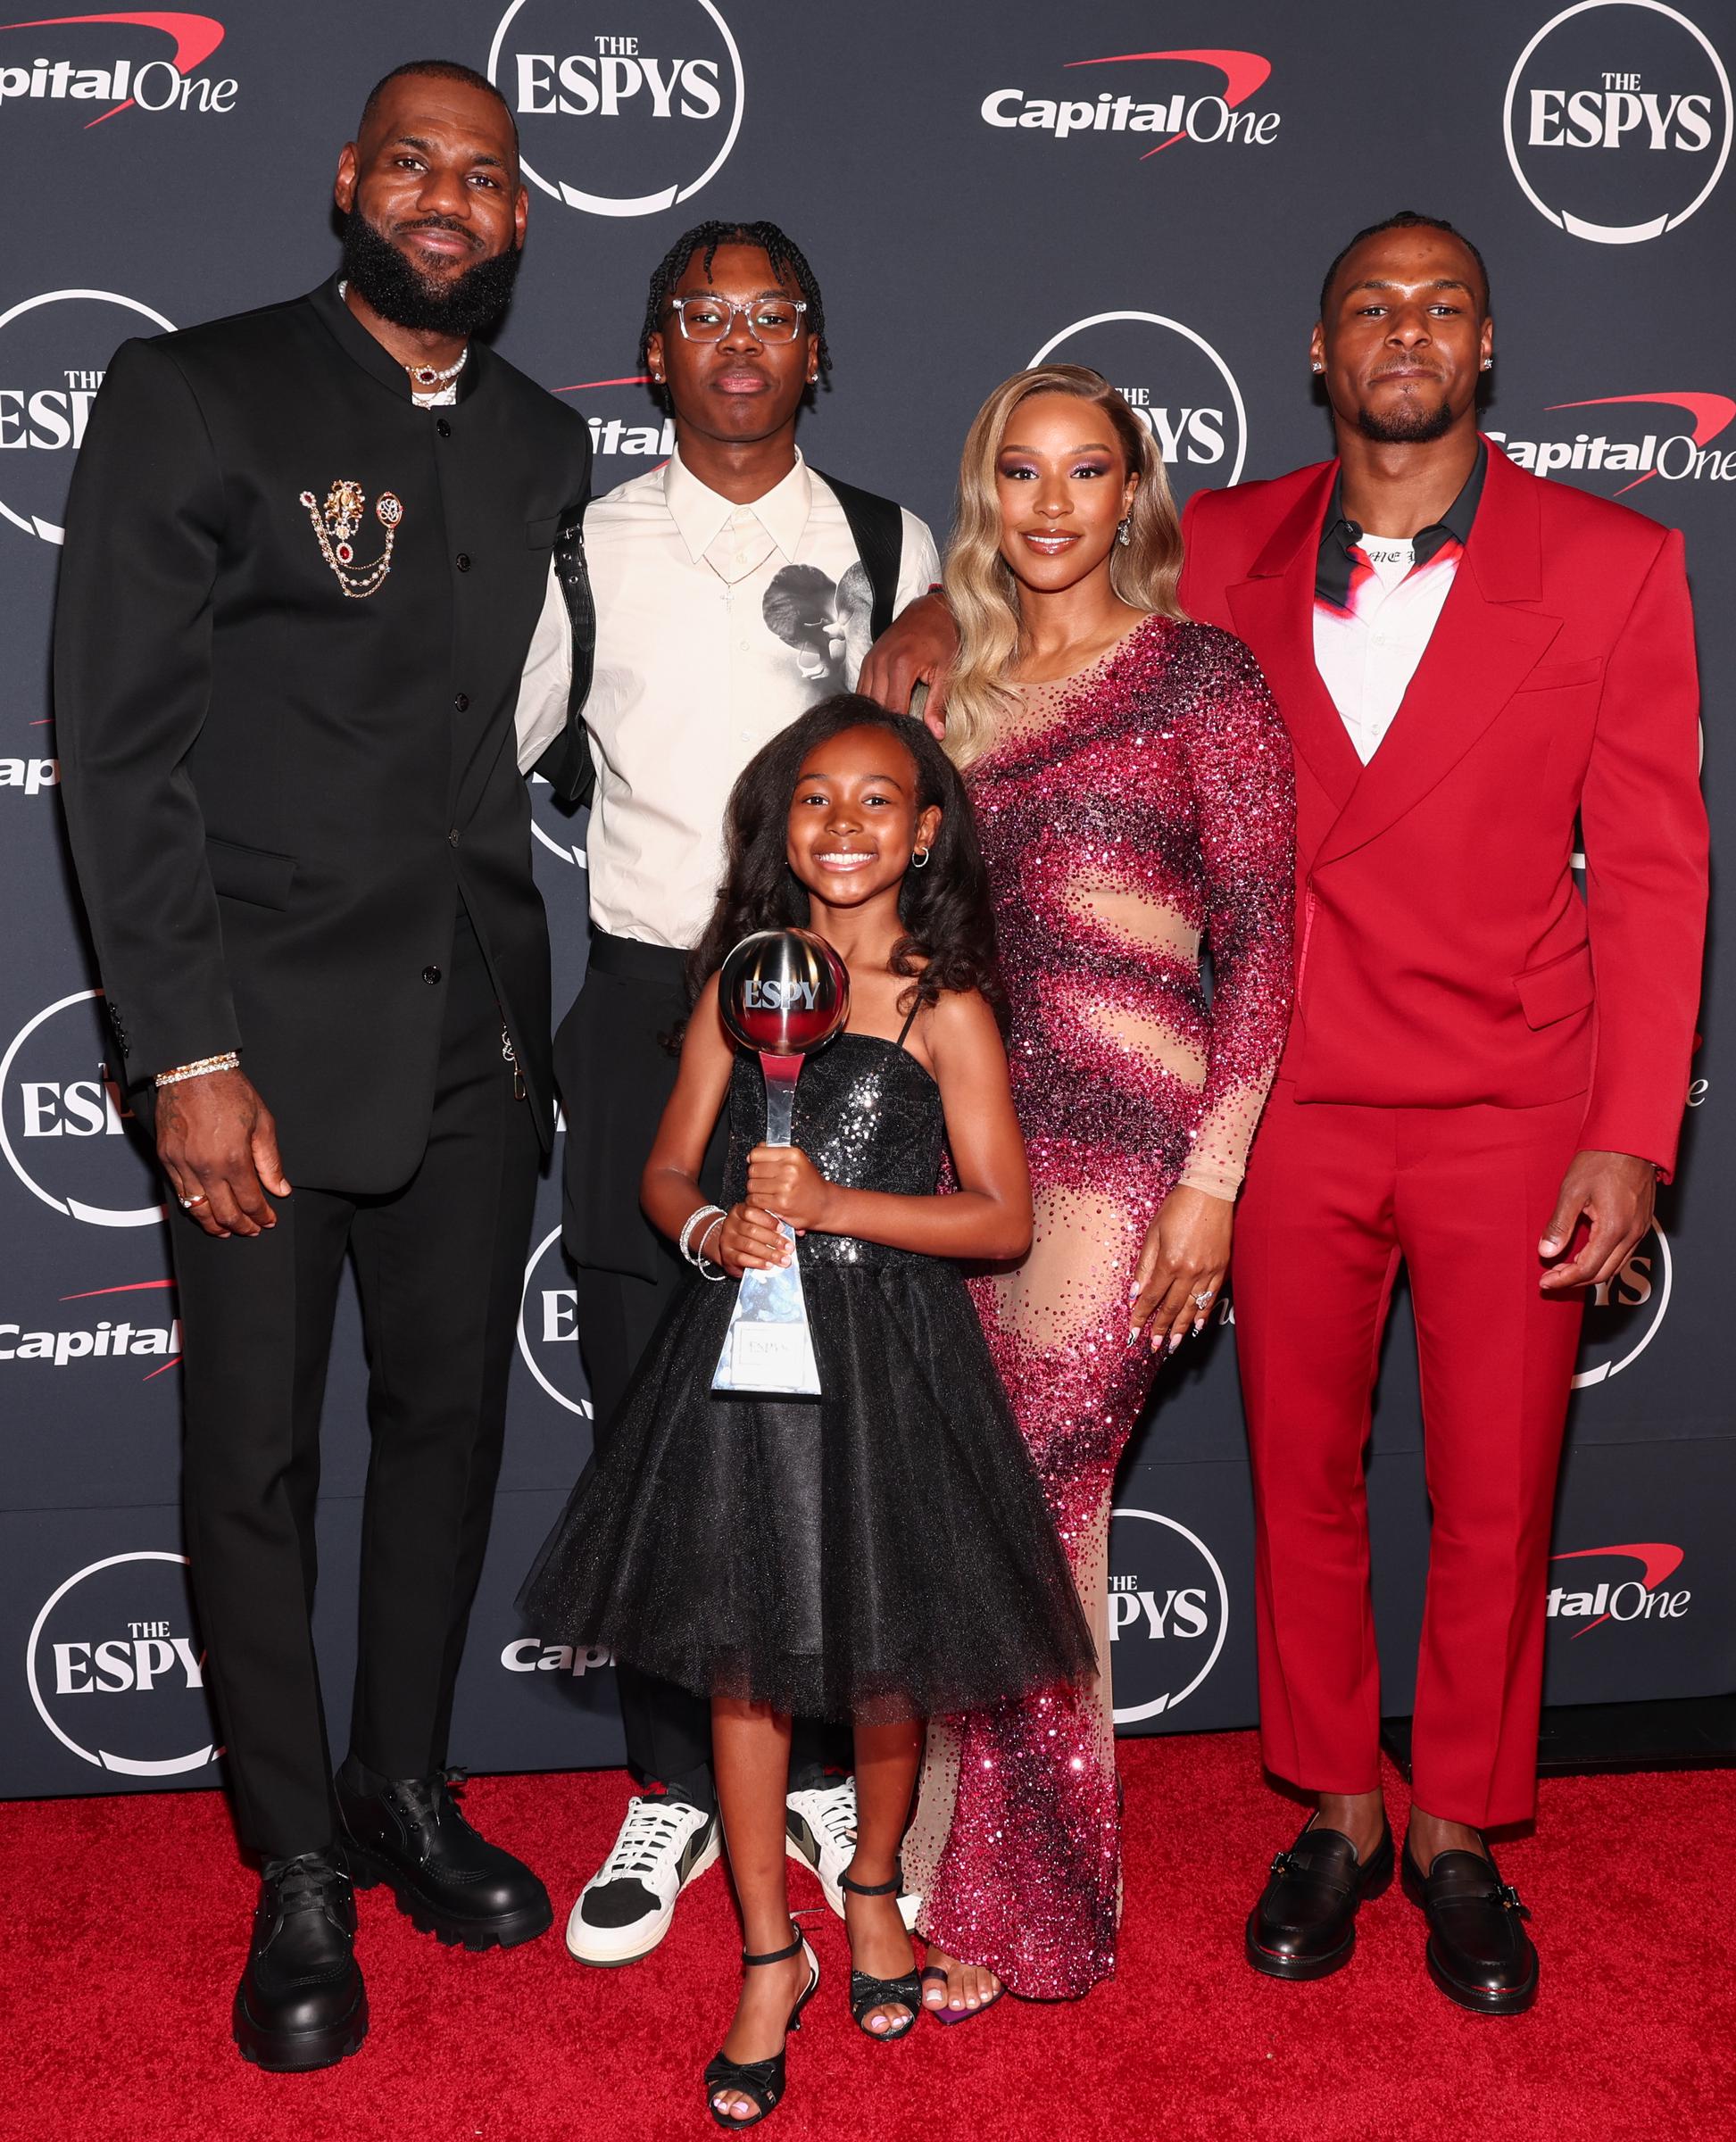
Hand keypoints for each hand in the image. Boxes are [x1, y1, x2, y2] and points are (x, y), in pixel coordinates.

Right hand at [156, 1066, 288, 1238]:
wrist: (192, 1070)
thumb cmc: (229, 1091)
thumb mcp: (262, 1123)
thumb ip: (270, 1161)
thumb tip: (280, 1189)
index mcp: (233, 1159)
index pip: (250, 1202)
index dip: (261, 1217)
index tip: (268, 1220)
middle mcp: (205, 1167)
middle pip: (224, 1213)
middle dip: (241, 1226)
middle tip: (252, 1230)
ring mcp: (182, 1164)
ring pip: (197, 1209)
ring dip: (214, 1224)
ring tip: (227, 1229)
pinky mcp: (165, 1158)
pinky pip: (178, 1192)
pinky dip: (192, 1206)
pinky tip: (203, 1209)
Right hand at [717, 1201, 790, 1276]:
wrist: (730, 1247)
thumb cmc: (750, 1234)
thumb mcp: (759, 1223)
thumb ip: (773, 1224)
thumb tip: (797, 1231)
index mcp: (739, 1211)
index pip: (751, 1211)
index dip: (768, 1220)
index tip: (782, 1228)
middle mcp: (731, 1224)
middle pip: (752, 1230)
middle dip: (773, 1240)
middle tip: (788, 1247)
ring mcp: (727, 1239)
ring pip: (749, 1245)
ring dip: (769, 1253)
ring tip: (783, 1259)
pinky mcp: (726, 1255)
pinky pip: (742, 1259)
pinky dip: (758, 1262)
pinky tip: (769, 1265)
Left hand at [745, 1143, 834, 1232]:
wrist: (824, 1204)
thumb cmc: (810, 1183)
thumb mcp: (798, 1161)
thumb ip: (776, 1153)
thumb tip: (753, 1153)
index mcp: (793, 1155)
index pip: (757, 1153)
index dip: (754, 1160)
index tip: (759, 1165)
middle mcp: (789, 1169)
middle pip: (753, 1170)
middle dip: (755, 1176)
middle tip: (765, 1181)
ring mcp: (785, 1186)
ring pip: (752, 1185)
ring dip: (755, 1190)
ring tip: (767, 1192)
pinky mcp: (780, 1203)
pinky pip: (755, 1199)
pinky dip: (756, 1201)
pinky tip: (765, 1200)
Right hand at [856, 590, 956, 733]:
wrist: (932, 610)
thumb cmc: (942, 636)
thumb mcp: (946, 672)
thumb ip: (938, 705)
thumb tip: (937, 733)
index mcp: (902, 665)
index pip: (894, 709)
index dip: (901, 727)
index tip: (910, 737)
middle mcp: (881, 662)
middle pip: (878, 706)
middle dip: (889, 722)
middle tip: (901, 735)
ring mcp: (872, 660)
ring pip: (867, 699)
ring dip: (878, 712)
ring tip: (892, 725)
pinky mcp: (868, 659)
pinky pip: (863, 688)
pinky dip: (872, 700)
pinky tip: (883, 709)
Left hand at [1129, 1184, 1232, 1354]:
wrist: (1209, 1191)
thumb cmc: (1177, 1207)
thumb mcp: (1153, 1233)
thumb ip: (1144, 1266)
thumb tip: (1135, 1293)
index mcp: (1170, 1261)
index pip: (1152, 1297)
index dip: (1141, 1316)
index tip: (1134, 1331)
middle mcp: (1190, 1271)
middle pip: (1172, 1307)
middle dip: (1161, 1329)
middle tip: (1153, 1345)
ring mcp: (1209, 1270)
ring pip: (1193, 1307)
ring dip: (1182, 1328)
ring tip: (1174, 1344)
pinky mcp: (1222, 1267)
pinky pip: (1211, 1296)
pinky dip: (1203, 1313)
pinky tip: (1197, 1326)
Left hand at [1538, 1149, 1655, 1291]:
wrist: (1631, 1140)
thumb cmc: (1602, 1160)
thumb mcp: (1572, 1191)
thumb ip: (1560, 1225)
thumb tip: (1547, 1252)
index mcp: (1614, 1228)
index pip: (1587, 1269)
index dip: (1564, 1280)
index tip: (1546, 1282)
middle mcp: (1632, 1233)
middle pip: (1603, 1273)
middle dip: (1575, 1280)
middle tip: (1551, 1278)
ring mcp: (1640, 1229)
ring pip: (1615, 1265)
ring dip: (1590, 1272)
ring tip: (1564, 1269)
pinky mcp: (1642, 1223)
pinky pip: (1624, 1253)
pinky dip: (1603, 1260)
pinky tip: (1585, 1254)